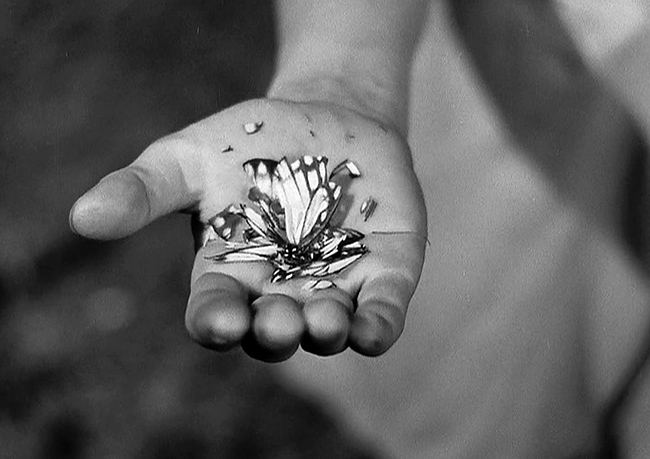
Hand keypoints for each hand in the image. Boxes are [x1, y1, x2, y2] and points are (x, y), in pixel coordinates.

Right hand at [69, 98, 426, 361]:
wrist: (327, 118)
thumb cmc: (249, 143)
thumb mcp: (187, 159)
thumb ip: (142, 190)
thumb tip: (81, 218)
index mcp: (230, 274)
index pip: (216, 313)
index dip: (217, 323)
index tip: (222, 320)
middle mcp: (280, 292)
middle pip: (273, 332)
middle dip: (276, 332)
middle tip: (281, 321)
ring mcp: (335, 286)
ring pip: (327, 329)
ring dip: (326, 333)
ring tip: (324, 320)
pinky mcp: (383, 274)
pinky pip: (380, 313)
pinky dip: (377, 326)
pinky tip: (373, 330)